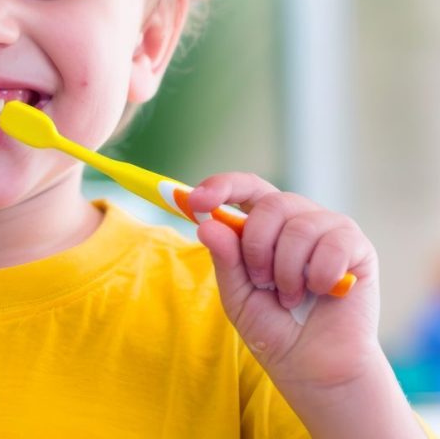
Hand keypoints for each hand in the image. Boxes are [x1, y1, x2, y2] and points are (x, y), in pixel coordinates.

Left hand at [187, 172, 381, 391]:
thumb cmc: (274, 328)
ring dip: (287, 270)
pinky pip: (333, 244)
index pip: (246, 187)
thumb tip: (207, 224)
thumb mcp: (237, 295)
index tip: (197, 201)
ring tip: (289, 297)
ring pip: (299, 226)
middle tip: (261, 281)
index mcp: (266, 223)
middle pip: (271, 203)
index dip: (222, 186)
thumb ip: (225, 259)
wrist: (314, 368)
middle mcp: (297, 218)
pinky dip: (320, 275)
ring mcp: (329, 228)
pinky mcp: (357, 247)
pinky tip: (321, 292)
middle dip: (258, 246)